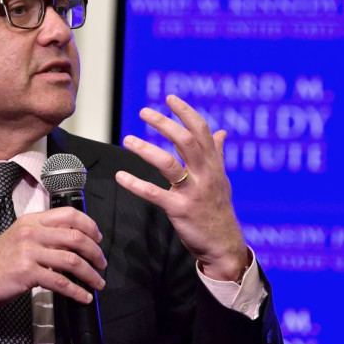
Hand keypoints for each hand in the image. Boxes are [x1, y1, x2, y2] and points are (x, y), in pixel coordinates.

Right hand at [0, 207, 106, 308]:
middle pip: (75, 237)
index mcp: (32, 220)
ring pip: (72, 261)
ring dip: (90, 274)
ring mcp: (29, 252)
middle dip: (95, 252)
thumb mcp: (20, 237)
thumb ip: (44, 234)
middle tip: (102, 263)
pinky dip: (77, 291)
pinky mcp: (27, 273)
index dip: (90, 226)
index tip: (98, 238)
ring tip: (98, 282)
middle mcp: (31, 233)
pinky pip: (61, 283)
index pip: (69, 215)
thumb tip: (73, 241)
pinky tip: (84, 297)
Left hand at [115, 95, 248, 281]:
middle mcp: (206, 174)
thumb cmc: (218, 209)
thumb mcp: (221, 179)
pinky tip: (120, 176)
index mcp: (213, 165)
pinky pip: (154, 194)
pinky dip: (135, 184)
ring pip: (169, 164)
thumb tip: (222, 132)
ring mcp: (193, 192)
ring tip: (128, 140)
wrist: (224, 245)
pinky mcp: (180, 210)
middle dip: (165, 124)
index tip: (170, 98)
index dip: (186, 112)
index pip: (201, 131)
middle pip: (186, 141)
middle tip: (143, 112)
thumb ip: (218, 154)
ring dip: (146, 150)